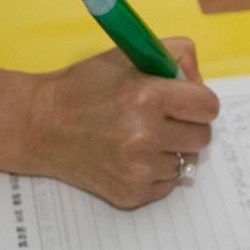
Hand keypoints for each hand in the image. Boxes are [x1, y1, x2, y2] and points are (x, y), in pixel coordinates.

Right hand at [27, 38, 218, 207]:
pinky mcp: (131, 195)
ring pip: (185, 161)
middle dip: (189, 123)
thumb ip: (173, 56)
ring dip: (172, 147)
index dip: (200, 99)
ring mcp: (138, 170)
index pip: (208, 106)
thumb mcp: (128, 54)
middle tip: (167, 115)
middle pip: (202, 136)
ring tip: (143, 134)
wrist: (41, 125)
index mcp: (147, 96)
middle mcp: (145, 136)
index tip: (188, 98)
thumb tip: (198, 82)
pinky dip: (157, 169)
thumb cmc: (86, 85)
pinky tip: (133, 154)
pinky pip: (167, 183)